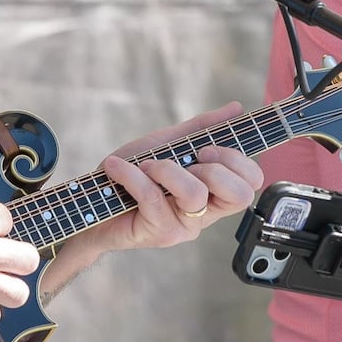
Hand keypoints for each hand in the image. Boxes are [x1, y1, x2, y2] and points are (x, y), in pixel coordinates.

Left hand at [80, 102, 262, 255]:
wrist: (89, 205)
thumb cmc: (129, 176)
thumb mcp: (166, 145)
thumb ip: (201, 129)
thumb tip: (236, 108)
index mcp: (212, 193)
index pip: (252, 182)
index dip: (236, 159)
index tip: (205, 147)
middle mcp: (204, 213)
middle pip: (240, 194)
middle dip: (212, 167)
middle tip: (186, 159)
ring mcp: (183, 226)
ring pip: (195, 193)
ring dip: (166, 168)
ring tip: (145, 165)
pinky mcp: (158, 233)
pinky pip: (153, 196)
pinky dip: (131, 173)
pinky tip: (116, 167)